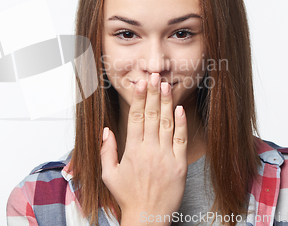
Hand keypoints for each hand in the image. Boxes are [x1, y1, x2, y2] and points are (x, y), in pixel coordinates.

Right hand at [100, 72, 187, 225]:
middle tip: (155, 76)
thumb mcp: (109, 174)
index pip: (136, 118)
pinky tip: (180, 109)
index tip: (140, 84)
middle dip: (153, 94)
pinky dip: (181, 124)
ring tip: (166, 85)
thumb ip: (106, 151)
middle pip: (151, 116)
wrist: (148, 217)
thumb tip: (106, 130)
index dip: (139, 99)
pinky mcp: (179, 165)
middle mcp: (149, 151)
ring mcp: (165, 157)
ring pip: (166, 124)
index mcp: (132, 151)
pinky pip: (181, 140)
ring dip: (167, 103)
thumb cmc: (128, 196)